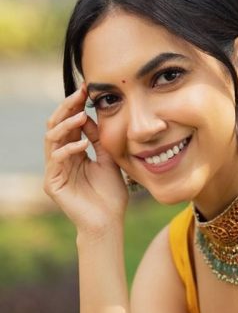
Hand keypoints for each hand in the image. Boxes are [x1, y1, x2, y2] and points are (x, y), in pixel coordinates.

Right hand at [43, 83, 128, 235]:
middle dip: (67, 108)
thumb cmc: (111, 195)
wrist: (109, 222)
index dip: (76, 106)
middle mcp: (60, 160)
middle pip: (56, 126)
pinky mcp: (52, 184)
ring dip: (66, 125)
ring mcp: (54, 171)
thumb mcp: (108, 160)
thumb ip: (98, 139)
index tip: (88, 90)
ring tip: (81, 115)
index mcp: (73, 153)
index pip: (69, 124)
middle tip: (80, 94)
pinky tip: (83, 145)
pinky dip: (69, 149)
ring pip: (51, 139)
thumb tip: (88, 115)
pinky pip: (56, 159)